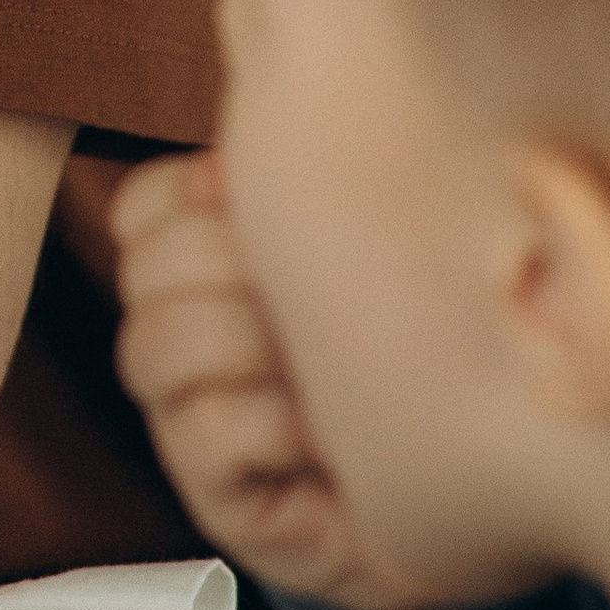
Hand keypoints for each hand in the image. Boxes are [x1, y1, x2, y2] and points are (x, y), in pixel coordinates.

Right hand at [111, 152, 421, 609]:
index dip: (193, 191)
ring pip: (161, 343)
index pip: (144, 208)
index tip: (262, 201)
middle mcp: (179, 340)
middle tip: (316, 294)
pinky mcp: (213, 495)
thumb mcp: (370, 255)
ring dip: (256, 344)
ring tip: (328, 368)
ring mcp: (185, 419)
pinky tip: (332, 436)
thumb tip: (283, 109)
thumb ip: (321, 192)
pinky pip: (209, 430)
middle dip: (237, 265)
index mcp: (204, 272)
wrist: (466, 500)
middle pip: (149, 266)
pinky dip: (278, 424)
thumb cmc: (415, 361)